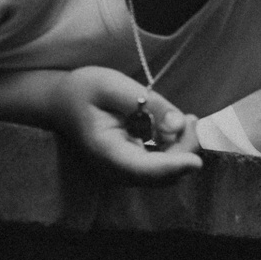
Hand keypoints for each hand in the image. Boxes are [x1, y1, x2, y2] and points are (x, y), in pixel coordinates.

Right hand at [53, 65, 201, 183]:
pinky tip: (180, 124)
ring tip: (189, 119)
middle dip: (185, 150)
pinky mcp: (138, 166)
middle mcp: (119, 170)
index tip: (195, 161)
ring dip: (185, 148)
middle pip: (162, 174)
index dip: (171, 167)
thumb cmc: (84, 91)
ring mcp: (129, 171)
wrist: (64, 103)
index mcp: (106, 153)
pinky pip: (166, 164)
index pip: (142, 169)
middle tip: (193, 119)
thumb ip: (145, 102)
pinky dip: (179, 147)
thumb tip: (178, 124)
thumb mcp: (110, 85)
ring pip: (168, 171)